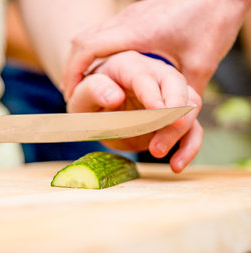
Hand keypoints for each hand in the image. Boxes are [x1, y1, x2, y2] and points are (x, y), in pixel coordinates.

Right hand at [63, 0, 249, 97]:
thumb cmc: (213, 16)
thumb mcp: (202, 61)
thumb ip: (184, 91)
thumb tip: (177, 118)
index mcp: (135, 32)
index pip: (87, 49)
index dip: (73, 73)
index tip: (71, 95)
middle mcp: (126, 21)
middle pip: (80, 41)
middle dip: (71, 68)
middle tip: (72, 92)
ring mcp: (130, 15)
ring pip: (91, 34)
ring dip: (82, 58)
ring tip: (84, 82)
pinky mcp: (137, 14)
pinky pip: (104, 32)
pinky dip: (96, 51)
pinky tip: (106, 66)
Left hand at [67, 51, 202, 172]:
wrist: (98, 111)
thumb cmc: (88, 100)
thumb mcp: (82, 96)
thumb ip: (93, 91)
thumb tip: (115, 96)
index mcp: (129, 65)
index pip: (143, 75)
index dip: (151, 92)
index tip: (157, 110)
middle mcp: (154, 75)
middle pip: (176, 85)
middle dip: (174, 112)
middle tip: (160, 136)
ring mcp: (168, 96)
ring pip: (191, 105)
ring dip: (180, 131)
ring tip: (156, 153)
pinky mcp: (174, 119)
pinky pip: (193, 129)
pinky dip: (189, 147)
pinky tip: (176, 165)